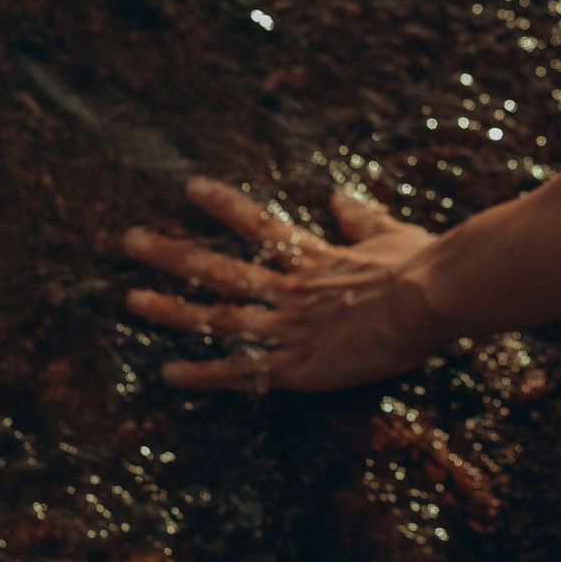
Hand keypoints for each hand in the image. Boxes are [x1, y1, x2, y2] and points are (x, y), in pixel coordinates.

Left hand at [122, 178, 456, 393]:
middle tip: (131, 241)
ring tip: (131, 299)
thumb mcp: (388, 232)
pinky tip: (169, 372)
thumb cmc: (418, 266)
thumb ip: (359, 218)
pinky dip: (204, 372)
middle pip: (220, 269)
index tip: (189, 189)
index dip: (222, 207)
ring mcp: (288, 327)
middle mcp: (289, 289)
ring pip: (218, 317)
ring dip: (172, 309)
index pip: (258, 225)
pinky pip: (241, 370)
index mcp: (313, 258)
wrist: (429, 298)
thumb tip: (338, 197)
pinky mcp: (296, 366)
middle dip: (172, 255)